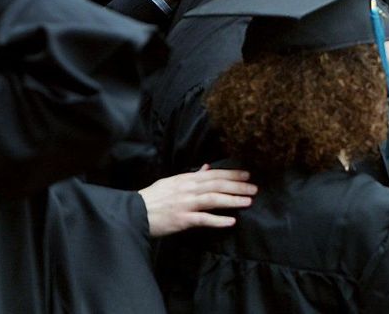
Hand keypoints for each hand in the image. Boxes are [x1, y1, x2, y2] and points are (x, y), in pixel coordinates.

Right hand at [138, 164, 257, 236]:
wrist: (135, 213)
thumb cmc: (154, 198)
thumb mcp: (172, 182)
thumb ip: (192, 176)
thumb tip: (207, 167)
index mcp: (186, 179)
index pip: (214, 174)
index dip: (232, 174)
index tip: (247, 175)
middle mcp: (188, 189)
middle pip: (217, 185)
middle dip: (238, 186)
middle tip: (254, 188)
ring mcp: (185, 204)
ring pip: (213, 199)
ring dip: (232, 200)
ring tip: (248, 202)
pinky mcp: (181, 219)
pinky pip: (203, 219)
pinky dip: (218, 220)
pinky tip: (231, 221)